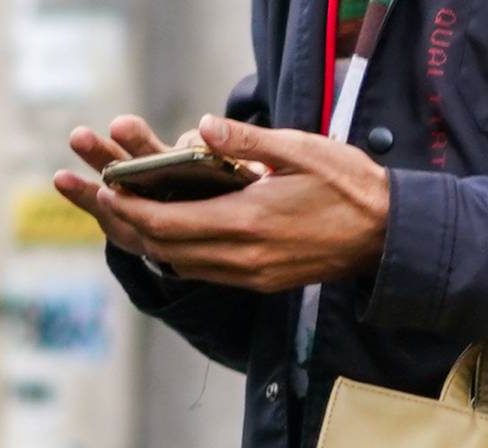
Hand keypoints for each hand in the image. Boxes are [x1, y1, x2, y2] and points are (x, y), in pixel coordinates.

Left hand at [59, 113, 390, 292]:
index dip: (131, 209)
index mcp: (249, 221)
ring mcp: (255, 274)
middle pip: (166, 249)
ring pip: (183, 265)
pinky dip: (180, 253)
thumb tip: (201, 126)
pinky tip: (172, 234)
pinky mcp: (264, 281)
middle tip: (98, 200)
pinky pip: (208, 272)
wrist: (389, 236)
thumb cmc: (350, 186)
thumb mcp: (302, 150)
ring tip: (125, 216)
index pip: (170, 222)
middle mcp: (246, 256)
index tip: (105, 191)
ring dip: (151, 242)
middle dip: (127, 225)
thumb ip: (248, 141)